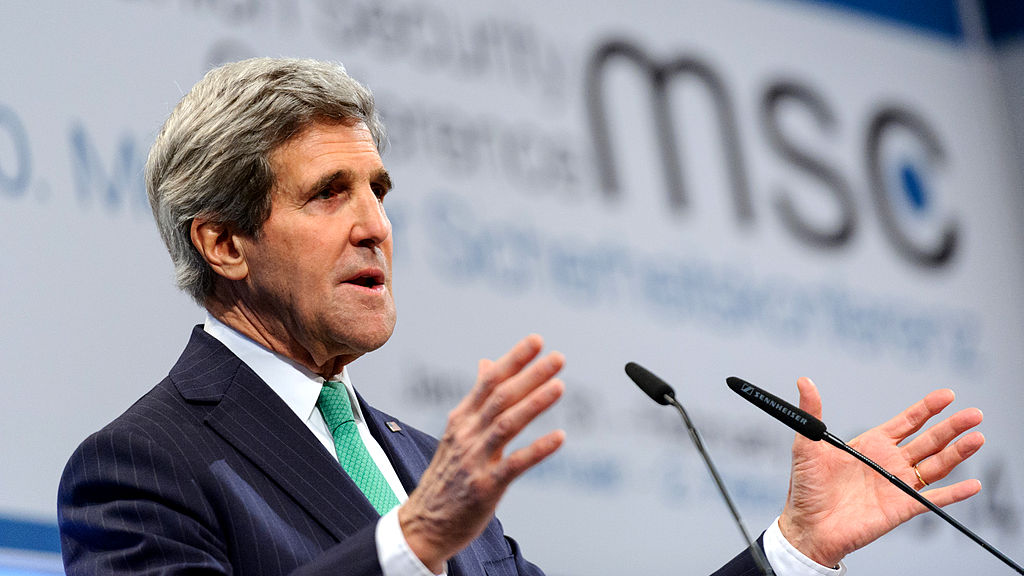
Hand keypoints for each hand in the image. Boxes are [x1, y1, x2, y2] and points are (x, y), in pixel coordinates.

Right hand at [398, 334, 565, 572]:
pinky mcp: (486, 488)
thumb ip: (478, 398)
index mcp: (461, 419)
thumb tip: (488, 362)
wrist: (424, 524)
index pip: (489, 381)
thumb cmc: (448, 476)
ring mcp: (475, 461)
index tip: (537, 341)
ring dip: (534, 403)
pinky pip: (514, 464)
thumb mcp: (458, 432)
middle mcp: (467, 435)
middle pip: (501, 397)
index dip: (514, 360)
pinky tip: (560, 437)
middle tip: (558, 358)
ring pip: (506, 424)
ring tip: (560, 386)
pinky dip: (537, 449)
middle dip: (530, 375)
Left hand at [779, 378, 984, 566]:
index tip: (947, 395)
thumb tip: (805, 383)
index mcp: (871, 444)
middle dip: (952, 427)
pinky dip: (954, 493)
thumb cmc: (806, 488)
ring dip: (958, 452)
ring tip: (977, 438)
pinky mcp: (902, 508)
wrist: (807, 526)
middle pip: (929, 440)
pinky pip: (933, 500)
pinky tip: (972, 484)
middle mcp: (889, 462)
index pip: (907, 422)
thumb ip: (812, 413)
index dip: (927, 408)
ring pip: (936, 465)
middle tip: (974, 414)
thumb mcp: (808, 445)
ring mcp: (898, 485)